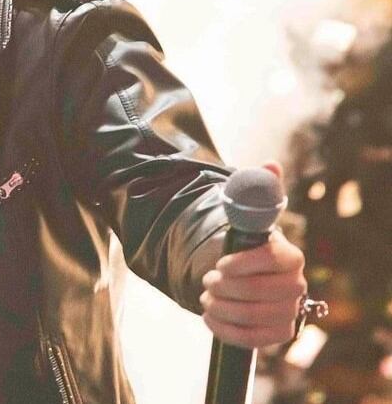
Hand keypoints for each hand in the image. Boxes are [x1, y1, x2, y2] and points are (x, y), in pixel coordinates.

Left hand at [199, 161, 306, 347]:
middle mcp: (296, 285)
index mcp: (290, 256)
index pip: (275, 260)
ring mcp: (289, 312)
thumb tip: (269, 165)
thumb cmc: (244, 246)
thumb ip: (257, 192)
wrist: (242, 277)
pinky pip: (253, 339)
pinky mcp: (278, 333)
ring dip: (223, 306)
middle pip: (263, 292)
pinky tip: (209, 315)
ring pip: (255, 315)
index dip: (246, 264)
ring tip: (206, 296)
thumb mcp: (246, 218)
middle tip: (207, 280)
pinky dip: (225, 329)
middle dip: (227, 287)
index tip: (220, 263)